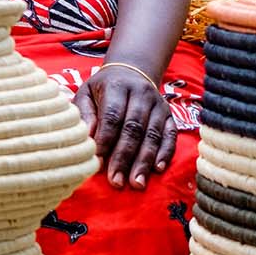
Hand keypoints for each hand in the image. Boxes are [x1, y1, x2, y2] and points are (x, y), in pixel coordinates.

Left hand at [74, 63, 176, 188]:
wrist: (133, 71)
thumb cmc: (104, 88)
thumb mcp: (87, 93)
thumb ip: (85, 114)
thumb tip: (87, 138)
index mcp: (117, 86)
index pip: (112, 116)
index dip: (105, 139)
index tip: (98, 162)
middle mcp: (141, 93)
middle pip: (133, 128)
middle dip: (124, 157)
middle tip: (116, 181)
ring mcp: (158, 104)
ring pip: (152, 135)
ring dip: (144, 161)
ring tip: (136, 183)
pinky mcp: (170, 114)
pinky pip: (170, 135)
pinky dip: (165, 153)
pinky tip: (157, 169)